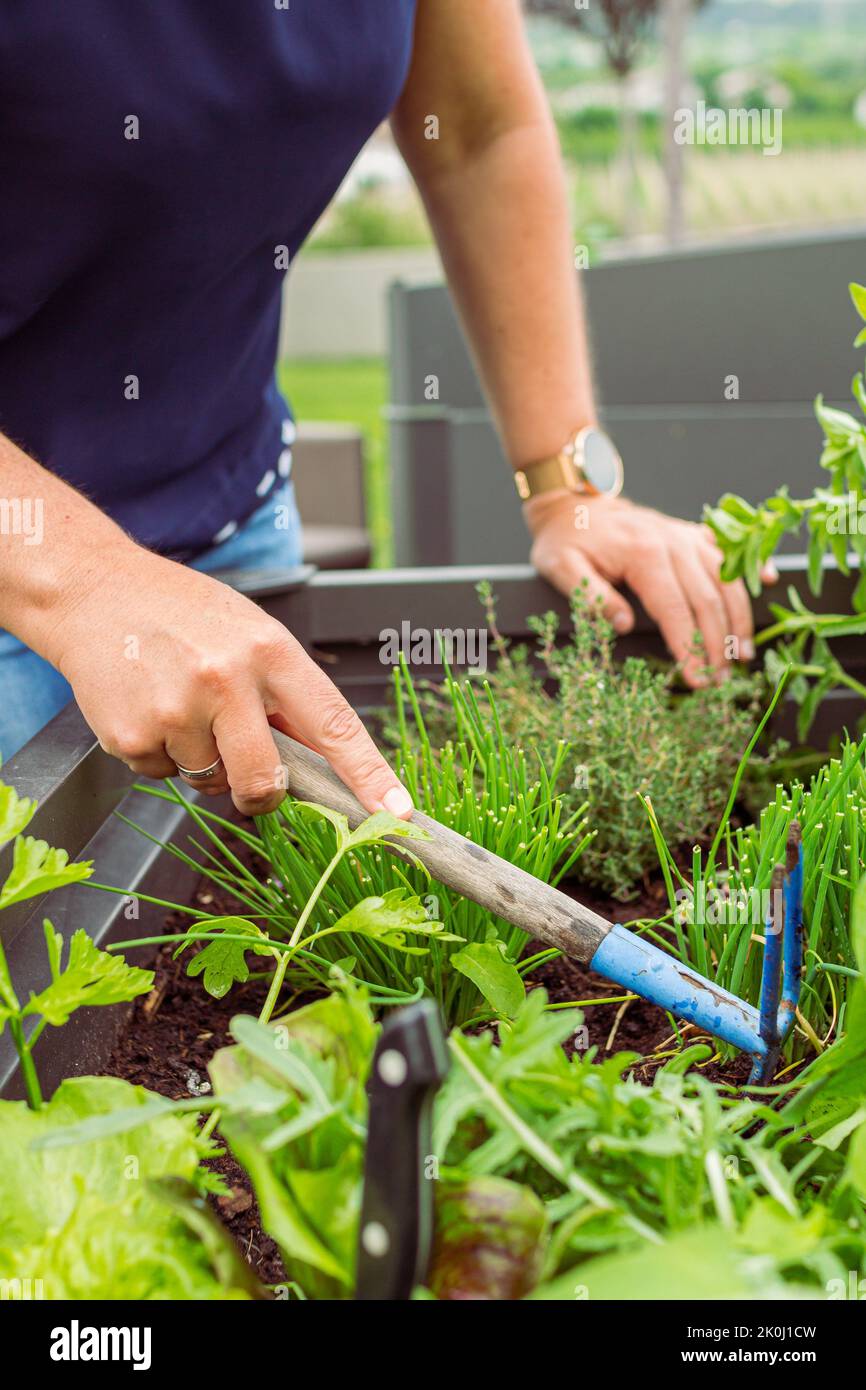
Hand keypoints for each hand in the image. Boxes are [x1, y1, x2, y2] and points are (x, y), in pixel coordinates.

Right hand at [47, 541, 412, 817]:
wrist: (92, 590)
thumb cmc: (181, 613)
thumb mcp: (250, 633)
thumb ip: (286, 694)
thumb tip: (322, 762)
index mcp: (269, 651)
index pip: (334, 724)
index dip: (369, 774)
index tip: (397, 812)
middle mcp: (226, 679)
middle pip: (264, 780)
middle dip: (260, 792)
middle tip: (245, 772)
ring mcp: (175, 709)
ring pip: (209, 781)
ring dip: (199, 759)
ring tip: (177, 702)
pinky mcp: (131, 734)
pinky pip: (161, 777)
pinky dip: (157, 755)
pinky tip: (146, 707)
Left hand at [525, 491, 776, 687]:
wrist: (575, 502)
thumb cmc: (566, 540)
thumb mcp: (561, 568)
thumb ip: (591, 597)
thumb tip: (621, 625)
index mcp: (642, 554)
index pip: (674, 610)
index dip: (689, 648)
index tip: (698, 680)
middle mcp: (673, 543)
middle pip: (708, 600)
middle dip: (718, 645)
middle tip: (721, 682)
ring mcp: (686, 536)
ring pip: (728, 578)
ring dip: (740, 618)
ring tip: (744, 654)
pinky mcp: (693, 533)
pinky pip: (731, 549)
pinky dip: (753, 565)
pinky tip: (770, 582)